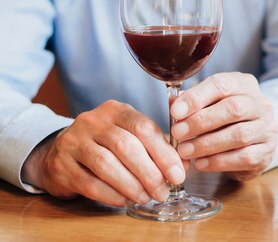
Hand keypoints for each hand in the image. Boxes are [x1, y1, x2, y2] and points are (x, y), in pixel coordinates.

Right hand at [22, 100, 184, 206]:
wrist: (60, 151)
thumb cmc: (105, 144)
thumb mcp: (130, 135)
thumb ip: (156, 146)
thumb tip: (184, 165)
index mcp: (116, 110)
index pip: (143, 127)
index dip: (163, 152)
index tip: (178, 174)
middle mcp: (93, 121)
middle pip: (126, 146)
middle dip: (150, 172)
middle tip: (163, 191)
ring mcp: (74, 142)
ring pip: (107, 165)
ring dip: (132, 185)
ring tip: (147, 197)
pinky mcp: (61, 165)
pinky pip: (90, 183)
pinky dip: (112, 195)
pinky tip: (126, 200)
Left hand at [170, 72, 276, 180]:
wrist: (256, 137)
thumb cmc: (227, 117)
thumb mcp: (212, 102)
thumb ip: (194, 102)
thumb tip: (174, 104)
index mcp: (244, 85)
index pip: (222, 84)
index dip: (197, 97)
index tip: (176, 111)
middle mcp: (260, 104)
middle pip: (234, 109)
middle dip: (201, 121)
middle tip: (178, 133)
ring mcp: (266, 128)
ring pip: (239, 135)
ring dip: (207, 144)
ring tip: (185, 151)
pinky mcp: (266, 152)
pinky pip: (244, 157)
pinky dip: (219, 161)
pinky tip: (201, 163)